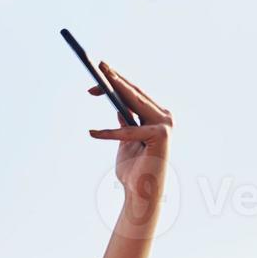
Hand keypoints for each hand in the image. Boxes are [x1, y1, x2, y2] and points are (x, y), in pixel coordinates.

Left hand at [88, 61, 171, 200]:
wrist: (141, 193)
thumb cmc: (133, 169)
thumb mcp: (127, 141)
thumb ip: (126, 123)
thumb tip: (120, 108)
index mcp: (156, 116)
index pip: (134, 94)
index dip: (116, 81)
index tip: (99, 71)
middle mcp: (164, 116)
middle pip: (135, 93)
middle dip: (115, 78)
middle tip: (98, 64)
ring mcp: (164, 124)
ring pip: (135, 102)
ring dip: (115, 89)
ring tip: (97, 82)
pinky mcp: (160, 136)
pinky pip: (128, 131)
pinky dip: (108, 133)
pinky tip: (92, 133)